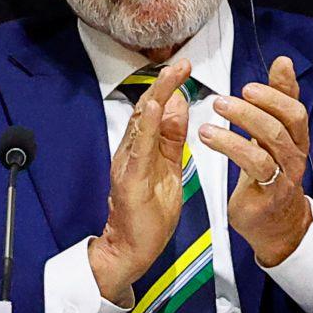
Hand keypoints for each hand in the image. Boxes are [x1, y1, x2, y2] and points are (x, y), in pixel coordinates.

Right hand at [89, 60, 191, 304]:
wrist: (131, 249)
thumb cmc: (149, 214)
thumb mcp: (169, 169)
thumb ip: (172, 139)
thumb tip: (179, 106)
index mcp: (143, 148)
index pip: (155, 110)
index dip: (169, 87)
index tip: (184, 67)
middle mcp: (131, 150)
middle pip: (146, 109)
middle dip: (164, 84)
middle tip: (181, 63)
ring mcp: (127, 163)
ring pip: (141, 122)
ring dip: (157, 96)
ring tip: (171, 75)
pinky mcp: (128, 179)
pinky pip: (138, 148)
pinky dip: (145, 125)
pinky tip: (153, 107)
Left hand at [200, 55, 311, 266]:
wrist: (275, 224)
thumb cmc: (271, 175)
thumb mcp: (273, 136)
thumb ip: (277, 101)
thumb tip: (282, 63)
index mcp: (296, 138)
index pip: (295, 108)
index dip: (279, 90)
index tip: (255, 79)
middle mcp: (295, 154)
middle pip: (286, 122)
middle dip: (257, 104)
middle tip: (225, 96)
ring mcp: (286, 174)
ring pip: (271, 142)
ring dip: (241, 123)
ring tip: (213, 112)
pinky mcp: (270, 192)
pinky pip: (255, 165)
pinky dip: (231, 146)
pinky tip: (209, 137)